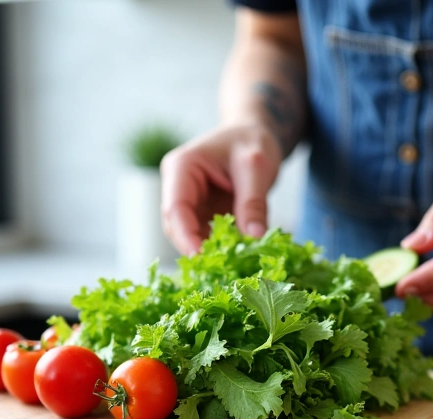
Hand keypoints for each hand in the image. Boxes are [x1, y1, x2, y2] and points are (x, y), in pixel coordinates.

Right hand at [160, 124, 283, 254]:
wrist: (255, 135)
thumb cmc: (252, 141)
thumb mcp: (257, 167)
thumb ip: (253, 202)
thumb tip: (254, 238)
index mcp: (181, 167)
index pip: (175, 208)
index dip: (186, 236)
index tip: (202, 258)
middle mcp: (177, 186)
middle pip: (177, 227)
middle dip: (196, 249)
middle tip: (223, 269)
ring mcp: (188, 202)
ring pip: (188, 236)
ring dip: (208, 252)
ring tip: (233, 266)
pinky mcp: (201, 214)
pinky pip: (204, 237)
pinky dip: (218, 249)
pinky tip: (236, 258)